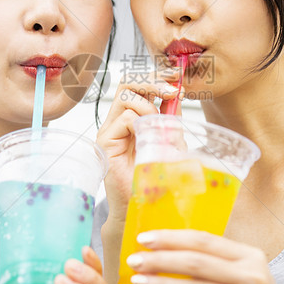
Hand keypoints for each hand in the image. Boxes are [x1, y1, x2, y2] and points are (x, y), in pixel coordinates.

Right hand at [95, 72, 179, 223]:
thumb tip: (178, 96)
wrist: (141, 207)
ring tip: (160, 124)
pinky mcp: (105, 142)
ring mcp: (110, 130)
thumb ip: (171, 122)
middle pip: (129, 83)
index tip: (177, 77)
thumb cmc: (155, 179)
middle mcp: (119, 120)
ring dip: (149, 105)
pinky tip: (147, 136)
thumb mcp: (170, 144)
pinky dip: (140, 121)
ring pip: (126, 96)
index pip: (140, 86)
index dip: (158, 77)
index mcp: (133, 117)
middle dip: (152, 80)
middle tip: (172, 88)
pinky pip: (123, 117)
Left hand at [126, 229, 283, 283]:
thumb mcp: (247, 277)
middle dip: (160, 259)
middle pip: (196, 262)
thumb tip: (171, 251)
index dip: (172, 237)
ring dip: (161, 283)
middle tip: (134, 259)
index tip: (145, 238)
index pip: (204, 240)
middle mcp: (251, 275)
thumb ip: (218, 263)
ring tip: (138, 280)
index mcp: (250, 256)